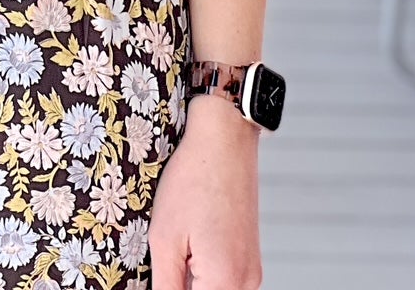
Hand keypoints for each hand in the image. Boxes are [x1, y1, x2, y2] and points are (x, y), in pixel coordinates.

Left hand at [147, 92, 262, 289]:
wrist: (224, 139)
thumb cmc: (193, 180)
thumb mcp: (164, 238)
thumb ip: (165, 286)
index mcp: (226, 282)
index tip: (162, 273)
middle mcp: (247, 283)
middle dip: (183, 286)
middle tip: (166, 261)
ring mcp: (252, 270)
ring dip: (194, 282)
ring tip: (177, 250)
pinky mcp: (250, 257)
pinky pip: (226, 281)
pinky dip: (205, 274)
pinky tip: (189, 247)